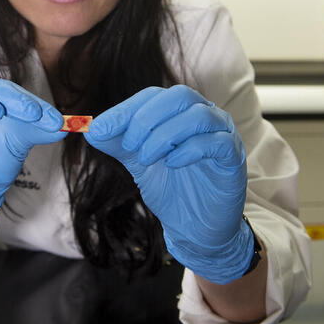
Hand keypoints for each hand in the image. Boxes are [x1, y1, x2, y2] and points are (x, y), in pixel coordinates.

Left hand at [84, 85, 252, 283]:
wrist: (194, 227)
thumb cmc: (170, 188)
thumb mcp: (137, 162)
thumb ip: (117, 143)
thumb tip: (90, 129)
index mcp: (178, 112)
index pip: (152, 96)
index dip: (125, 109)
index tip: (99, 129)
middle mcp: (203, 115)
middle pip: (179, 96)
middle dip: (147, 119)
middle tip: (129, 146)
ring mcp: (222, 134)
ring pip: (199, 115)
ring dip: (165, 135)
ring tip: (146, 159)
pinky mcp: (234, 157)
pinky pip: (217, 141)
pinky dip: (189, 150)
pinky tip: (172, 164)